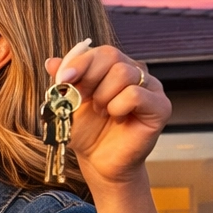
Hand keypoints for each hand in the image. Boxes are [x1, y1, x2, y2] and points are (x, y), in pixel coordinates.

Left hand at [46, 45, 170, 185]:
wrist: (98, 161)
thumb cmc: (86, 131)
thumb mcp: (68, 102)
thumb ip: (63, 80)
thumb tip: (51, 61)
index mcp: (116, 67)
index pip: (102, 51)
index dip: (80, 63)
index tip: (63, 79)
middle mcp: (137, 73)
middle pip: (113, 56)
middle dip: (90, 79)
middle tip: (84, 100)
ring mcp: (152, 88)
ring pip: (124, 73)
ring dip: (103, 95)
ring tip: (101, 111)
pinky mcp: (161, 107)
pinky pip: (135, 94)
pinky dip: (117, 107)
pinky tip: (116, 118)